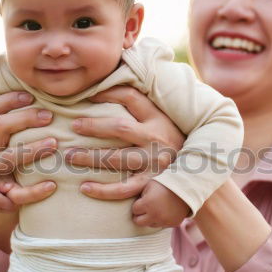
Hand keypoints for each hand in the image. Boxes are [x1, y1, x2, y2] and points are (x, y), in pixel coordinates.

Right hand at [0, 91, 58, 250]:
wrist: (4, 199)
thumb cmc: (19, 161)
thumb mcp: (16, 139)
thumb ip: (27, 122)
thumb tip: (52, 97)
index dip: (9, 99)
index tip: (31, 95)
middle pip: (1, 127)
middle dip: (25, 118)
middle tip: (50, 116)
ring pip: (8, 157)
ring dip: (32, 148)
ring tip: (54, 143)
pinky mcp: (5, 195)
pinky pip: (18, 194)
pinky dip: (35, 190)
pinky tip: (52, 185)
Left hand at [68, 85, 184, 179]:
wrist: (202, 175)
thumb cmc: (176, 143)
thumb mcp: (168, 120)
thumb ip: (146, 106)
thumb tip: (121, 81)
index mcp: (159, 118)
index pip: (131, 98)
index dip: (108, 92)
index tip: (87, 94)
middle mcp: (156, 138)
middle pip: (119, 127)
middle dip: (93, 126)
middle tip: (73, 125)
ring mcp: (153, 163)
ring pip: (116, 159)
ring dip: (89, 157)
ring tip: (69, 156)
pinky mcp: (150, 184)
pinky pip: (122, 189)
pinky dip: (102, 190)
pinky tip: (84, 187)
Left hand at [131, 180, 190, 228]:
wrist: (187, 186)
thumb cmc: (165, 182)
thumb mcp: (149, 184)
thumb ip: (137, 192)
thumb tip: (120, 195)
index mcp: (147, 203)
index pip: (134, 209)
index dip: (138, 203)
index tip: (143, 198)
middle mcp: (155, 214)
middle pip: (138, 221)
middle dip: (140, 214)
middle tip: (146, 206)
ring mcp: (164, 221)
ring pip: (149, 224)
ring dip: (150, 218)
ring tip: (157, 207)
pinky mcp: (172, 224)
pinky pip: (161, 225)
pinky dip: (161, 219)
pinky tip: (165, 210)